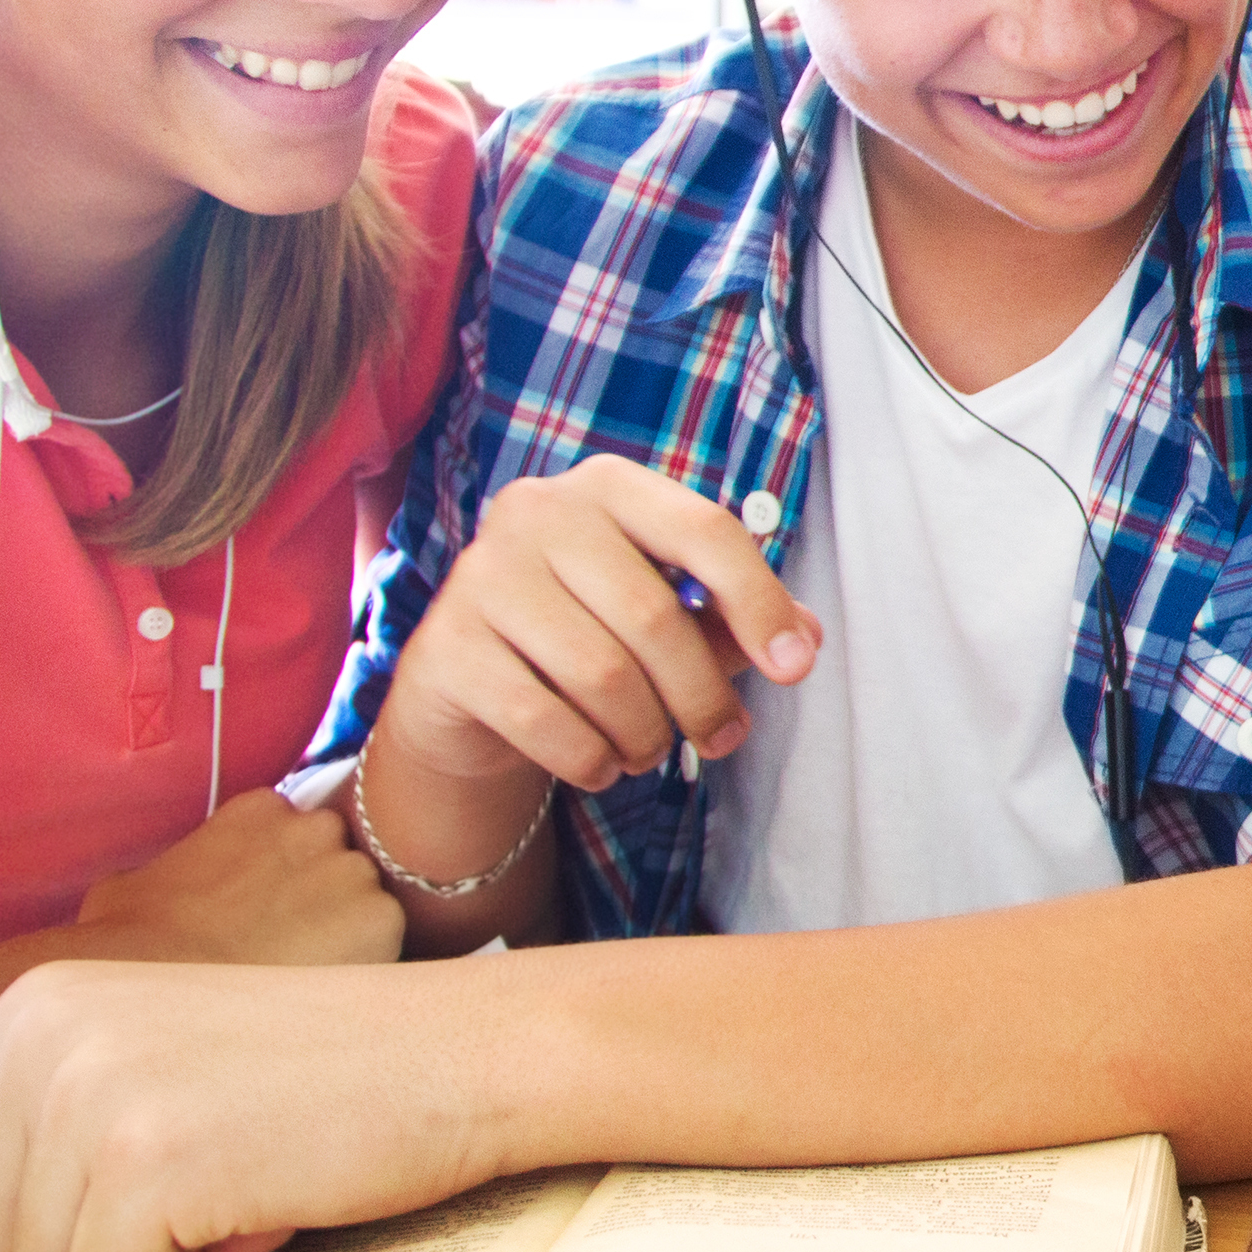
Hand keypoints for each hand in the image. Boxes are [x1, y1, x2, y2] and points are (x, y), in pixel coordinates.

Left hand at [0, 958, 503, 1251]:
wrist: (468, 1051)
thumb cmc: (330, 1074)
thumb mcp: (156, 1079)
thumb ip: (32, 1152)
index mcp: (34, 1002)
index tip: (98, 1197)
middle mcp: (41, 1036)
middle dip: (97, 1242)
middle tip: (215, 1168)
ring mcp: (89, 1097)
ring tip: (242, 1179)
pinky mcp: (146, 1164)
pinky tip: (264, 1204)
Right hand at [73, 788, 402, 966]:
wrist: (152, 985)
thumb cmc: (128, 943)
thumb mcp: (132, 884)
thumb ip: (175, 867)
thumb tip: (164, 886)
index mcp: (261, 809)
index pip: (299, 834)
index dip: (289, 878)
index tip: (270, 910)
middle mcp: (316, 828)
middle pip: (342, 863)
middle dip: (325, 900)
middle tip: (291, 946)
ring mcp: (352, 871)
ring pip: (368, 902)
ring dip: (350, 933)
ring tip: (303, 975)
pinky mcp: (381, 919)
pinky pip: (389, 942)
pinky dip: (367, 965)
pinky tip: (324, 991)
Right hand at [395, 454, 820, 791]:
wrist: (469, 690)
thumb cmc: (588, 638)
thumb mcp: (667, 618)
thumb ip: (732, 620)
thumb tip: (806, 639)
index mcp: (608, 487)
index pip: (704, 531)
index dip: (760, 603)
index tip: (795, 668)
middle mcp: (538, 512)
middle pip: (654, 617)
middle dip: (702, 695)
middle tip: (723, 739)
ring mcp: (481, 575)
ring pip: (601, 675)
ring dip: (646, 734)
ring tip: (652, 750)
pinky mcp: (445, 647)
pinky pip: (543, 719)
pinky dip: (590, 758)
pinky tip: (602, 765)